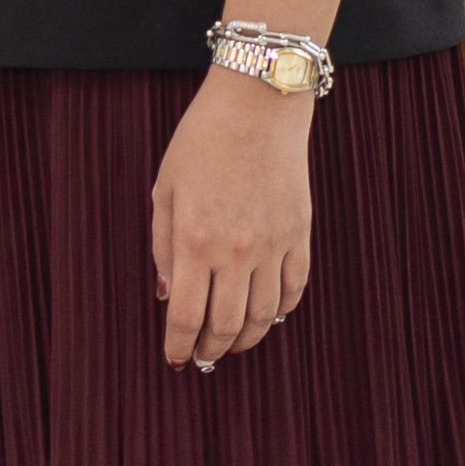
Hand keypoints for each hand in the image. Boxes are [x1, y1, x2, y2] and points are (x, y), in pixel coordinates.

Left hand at [150, 69, 313, 369]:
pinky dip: (281, 312)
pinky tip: (267, 317)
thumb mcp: (165, 189)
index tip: (174, 360)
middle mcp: (237, 251)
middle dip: (210, 349)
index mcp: (196, 240)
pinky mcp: (301, 235)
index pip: (187, 316)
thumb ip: (163, 246)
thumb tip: (166, 295)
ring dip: (245, 338)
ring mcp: (274, 245)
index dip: (179, 345)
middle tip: (201, 358)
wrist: (258, 106)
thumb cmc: (202, 142)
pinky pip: (294, 289)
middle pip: (226, 325)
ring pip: (264, 316)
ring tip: (229, 344)